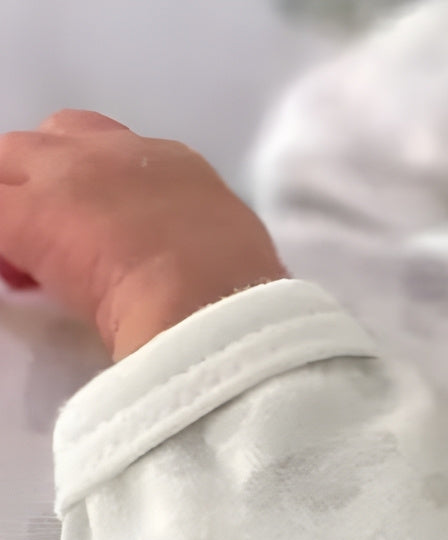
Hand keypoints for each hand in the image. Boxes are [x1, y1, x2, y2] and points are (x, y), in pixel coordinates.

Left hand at [0, 110, 286, 359]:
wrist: (208, 301)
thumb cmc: (235, 289)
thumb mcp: (233, 246)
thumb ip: (196, 236)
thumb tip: (189, 261)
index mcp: (172, 164)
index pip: (112, 150)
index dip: (92, 182)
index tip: (96, 225)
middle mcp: (116, 153)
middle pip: (50, 140)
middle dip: (41, 178)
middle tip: (52, 238)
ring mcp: (65, 176)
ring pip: (7, 160)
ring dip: (12, 200)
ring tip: (27, 259)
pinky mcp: (24, 216)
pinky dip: (2, 243)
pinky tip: (13, 272)